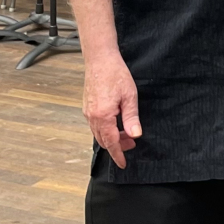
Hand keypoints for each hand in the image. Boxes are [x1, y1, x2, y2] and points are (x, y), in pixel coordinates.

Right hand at [82, 52, 141, 169]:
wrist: (100, 59)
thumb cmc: (115, 74)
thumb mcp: (129, 96)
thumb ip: (131, 118)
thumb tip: (135, 135)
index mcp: (103, 116)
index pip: (111, 142)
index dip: (118, 154)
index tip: (123, 164)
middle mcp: (92, 116)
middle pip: (104, 140)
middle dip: (117, 146)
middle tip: (132, 144)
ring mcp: (88, 112)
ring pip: (99, 133)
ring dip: (112, 137)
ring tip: (126, 133)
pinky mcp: (87, 107)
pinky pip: (95, 125)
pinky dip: (105, 130)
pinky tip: (115, 124)